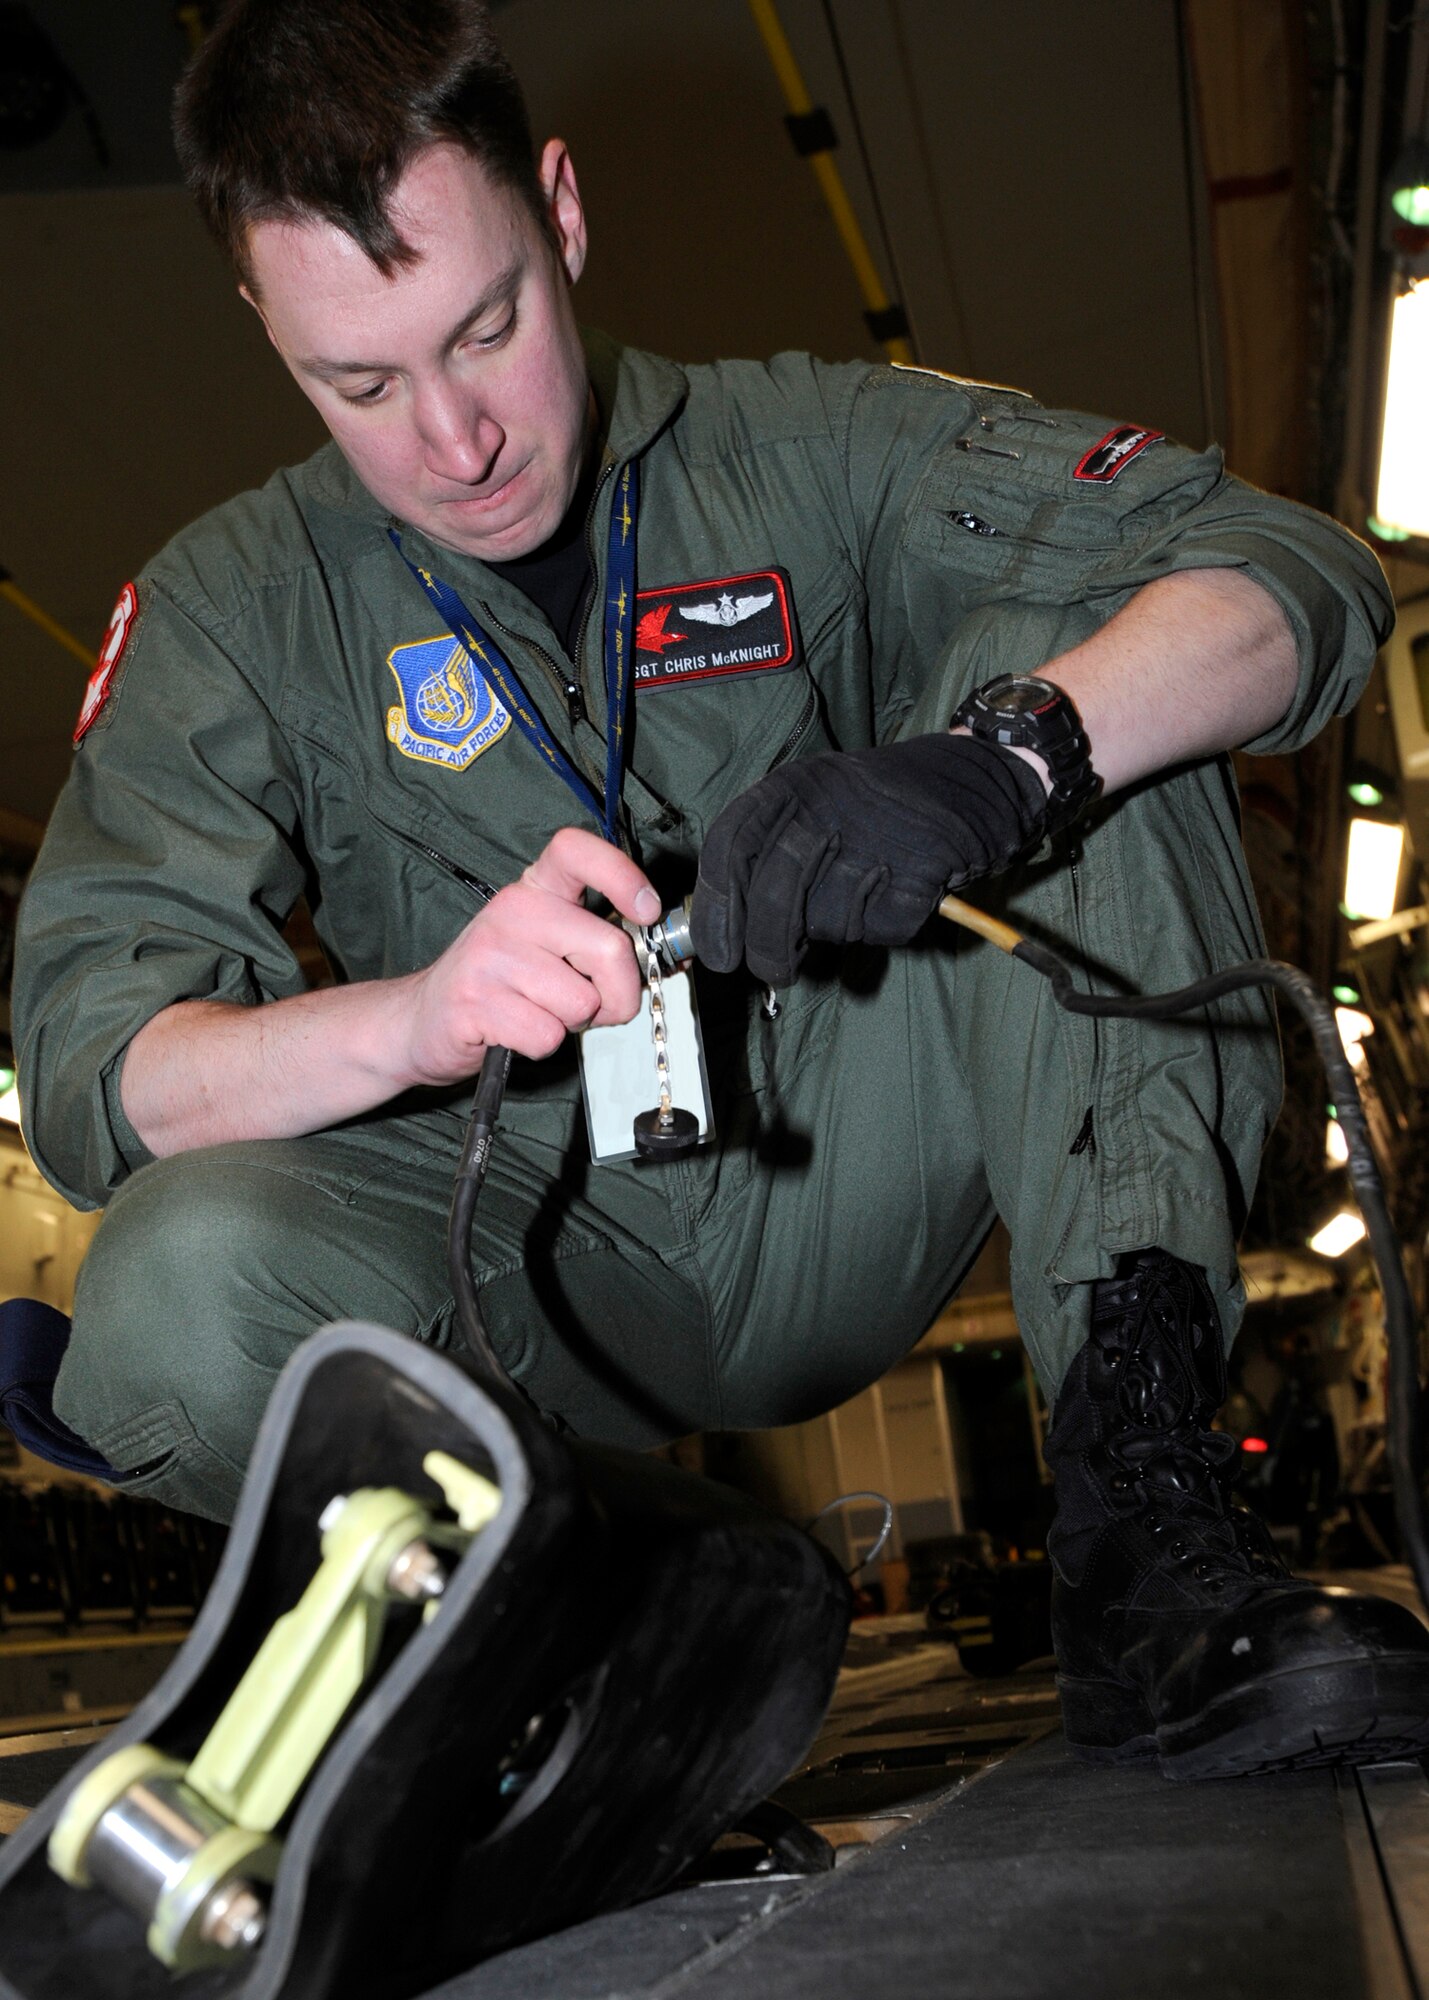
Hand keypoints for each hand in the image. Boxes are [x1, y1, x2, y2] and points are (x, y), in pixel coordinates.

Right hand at [403, 827, 658, 1078]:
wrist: (421, 1020)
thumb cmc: (499, 985)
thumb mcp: (548, 946)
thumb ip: (597, 942)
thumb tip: (665, 953)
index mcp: (534, 890)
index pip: (576, 850)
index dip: (622, 875)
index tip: (646, 909)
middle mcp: (513, 911)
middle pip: (609, 948)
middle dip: (617, 994)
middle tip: (590, 1004)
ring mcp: (490, 954)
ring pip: (582, 1001)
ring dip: (571, 1022)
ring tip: (538, 1012)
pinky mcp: (475, 1000)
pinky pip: (548, 1034)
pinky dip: (542, 1044)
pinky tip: (515, 1030)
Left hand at [691, 734, 1048, 985]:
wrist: (970, 781)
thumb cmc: (876, 807)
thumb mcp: (812, 804)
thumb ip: (768, 855)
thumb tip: (727, 926)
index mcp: (790, 786)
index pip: (729, 848)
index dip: (716, 910)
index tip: (717, 953)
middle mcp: (824, 806)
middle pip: (771, 896)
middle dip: (766, 947)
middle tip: (772, 971)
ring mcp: (873, 837)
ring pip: (826, 921)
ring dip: (837, 928)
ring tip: (859, 896)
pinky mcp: (918, 869)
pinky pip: (880, 927)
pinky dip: (883, 927)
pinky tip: (893, 895)